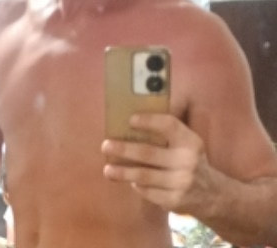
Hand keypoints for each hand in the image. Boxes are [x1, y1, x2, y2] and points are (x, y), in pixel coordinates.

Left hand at [101, 113, 218, 213]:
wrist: (215, 196)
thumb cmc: (190, 161)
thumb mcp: (187, 144)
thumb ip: (167, 134)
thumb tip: (130, 123)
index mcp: (190, 142)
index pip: (169, 125)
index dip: (149, 121)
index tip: (130, 120)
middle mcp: (187, 161)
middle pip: (148, 153)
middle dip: (124, 149)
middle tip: (105, 146)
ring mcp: (181, 183)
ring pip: (143, 176)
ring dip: (122, 172)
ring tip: (107, 169)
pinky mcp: (174, 201)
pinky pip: (147, 191)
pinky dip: (137, 185)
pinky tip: (130, 181)